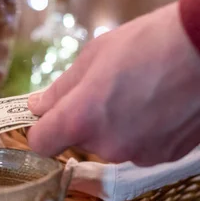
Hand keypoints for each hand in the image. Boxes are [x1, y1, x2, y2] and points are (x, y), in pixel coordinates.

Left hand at [26, 2, 199, 165]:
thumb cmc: (148, 42)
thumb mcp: (94, 56)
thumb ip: (60, 89)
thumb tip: (36, 107)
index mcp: (80, 119)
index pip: (40, 143)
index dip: (42, 129)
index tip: (48, 116)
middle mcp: (106, 146)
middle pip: (78, 141)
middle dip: (84, 120)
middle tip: (106, 89)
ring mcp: (138, 155)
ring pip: (110, 145)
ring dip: (114, 127)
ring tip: (138, 94)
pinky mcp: (165, 158)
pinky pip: (139, 147)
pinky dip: (142, 132)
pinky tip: (159, 106)